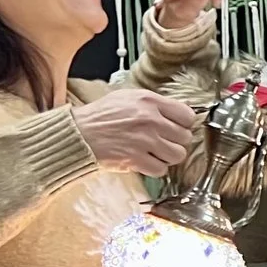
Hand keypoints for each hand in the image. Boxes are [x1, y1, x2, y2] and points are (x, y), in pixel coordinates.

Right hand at [71, 88, 197, 175]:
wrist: (79, 133)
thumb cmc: (101, 116)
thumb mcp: (128, 97)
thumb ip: (154, 103)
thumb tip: (175, 112)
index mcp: (150, 102)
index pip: (187, 115)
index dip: (184, 124)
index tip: (177, 127)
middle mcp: (151, 120)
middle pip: (185, 137)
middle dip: (176, 141)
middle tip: (165, 141)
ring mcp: (145, 141)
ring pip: (177, 155)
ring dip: (168, 156)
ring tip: (156, 152)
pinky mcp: (136, 159)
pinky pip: (161, 169)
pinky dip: (155, 168)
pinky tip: (146, 161)